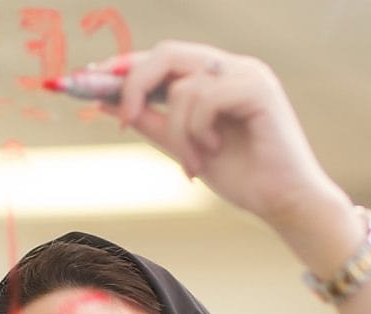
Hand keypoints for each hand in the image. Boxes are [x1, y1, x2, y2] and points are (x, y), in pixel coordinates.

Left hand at [94, 41, 351, 236]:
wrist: (283, 202)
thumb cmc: (241, 175)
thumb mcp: (181, 146)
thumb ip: (148, 121)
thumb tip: (104, 102)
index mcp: (214, 76)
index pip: (161, 59)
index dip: (123, 65)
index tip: (87, 79)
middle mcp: (231, 67)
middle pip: (165, 54)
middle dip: (134, 85)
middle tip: (123, 122)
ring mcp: (247, 73)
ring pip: (182, 87)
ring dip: (176, 133)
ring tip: (192, 163)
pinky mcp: (258, 88)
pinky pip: (204, 98)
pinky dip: (197, 132)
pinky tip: (213, 152)